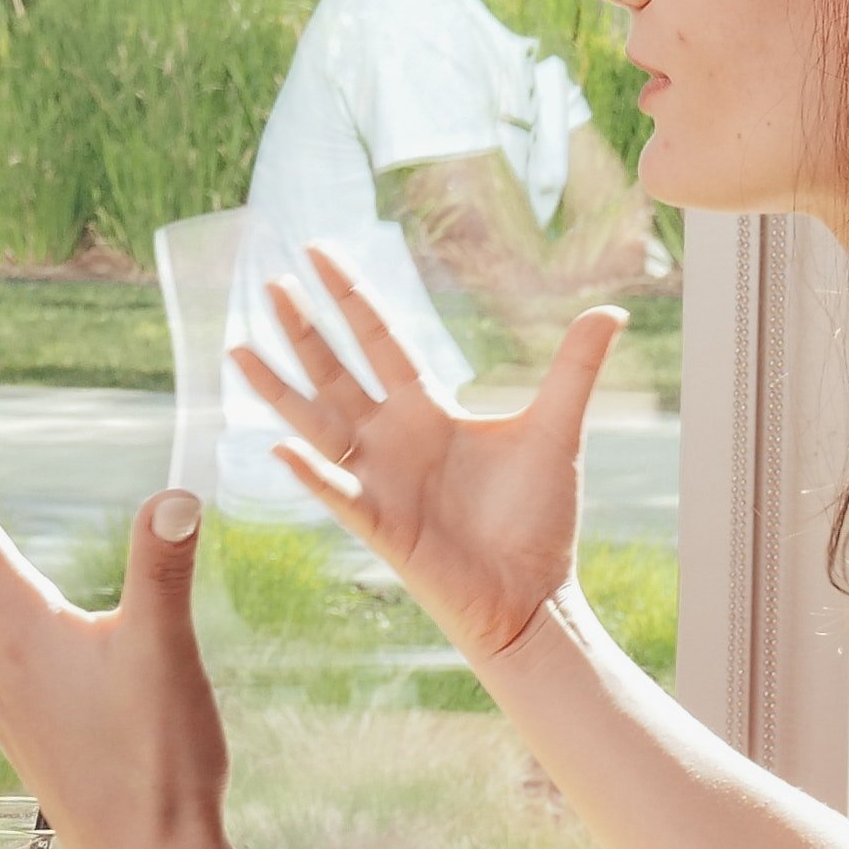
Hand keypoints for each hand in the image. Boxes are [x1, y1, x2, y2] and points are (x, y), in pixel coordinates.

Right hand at [233, 246, 622, 664]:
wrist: (533, 595)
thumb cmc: (536, 519)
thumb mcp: (556, 429)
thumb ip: (574, 368)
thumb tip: (611, 310)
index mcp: (428, 411)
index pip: (380, 339)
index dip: (350, 297)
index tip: (318, 253)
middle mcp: (392, 438)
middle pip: (337, 370)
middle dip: (304, 329)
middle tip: (268, 282)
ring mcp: (379, 479)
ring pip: (316, 421)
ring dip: (280, 388)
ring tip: (237, 348)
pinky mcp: (379, 523)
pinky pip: (336, 490)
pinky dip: (310, 471)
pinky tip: (280, 446)